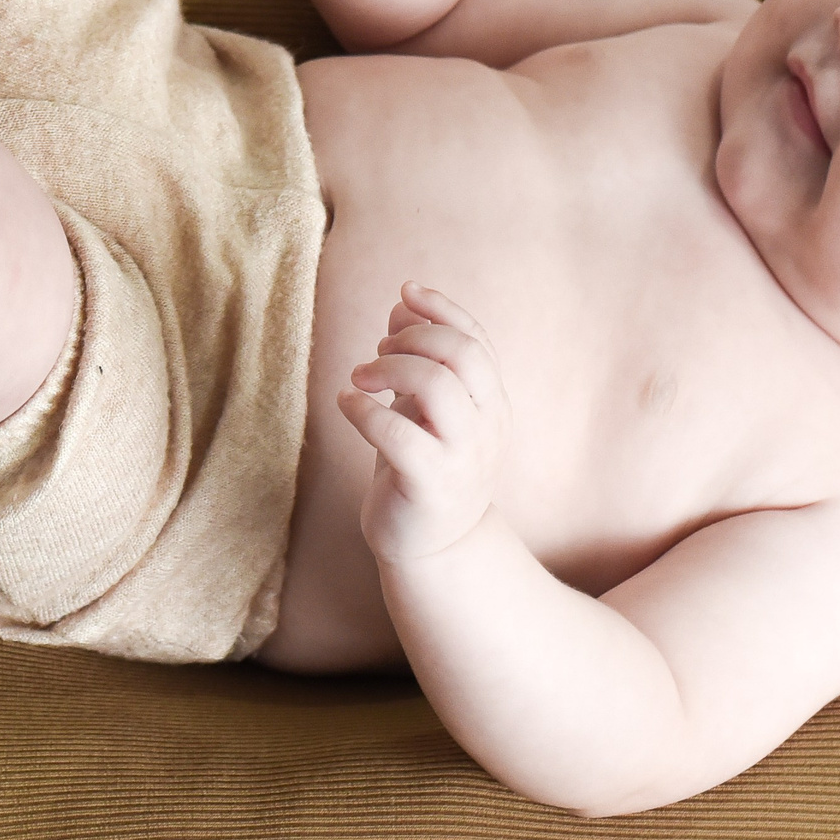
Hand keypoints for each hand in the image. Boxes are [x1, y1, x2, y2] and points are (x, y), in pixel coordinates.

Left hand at [340, 283, 510, 563]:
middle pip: (461, 353)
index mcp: (493, 403)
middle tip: (377, 350)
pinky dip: (364, 409)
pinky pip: (398, 433)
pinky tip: (346, 405)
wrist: (431, 548)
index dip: (442, 308)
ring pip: (436, 385)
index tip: (405, 291)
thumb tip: (403, 302)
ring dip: (388, 368)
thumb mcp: (423, 407)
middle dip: (412, 337)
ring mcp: (465, 457)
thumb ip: (418, 357)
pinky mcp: (432, 485)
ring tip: (359, 378)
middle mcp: (489, 427)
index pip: (477, 339)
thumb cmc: (422, 468)